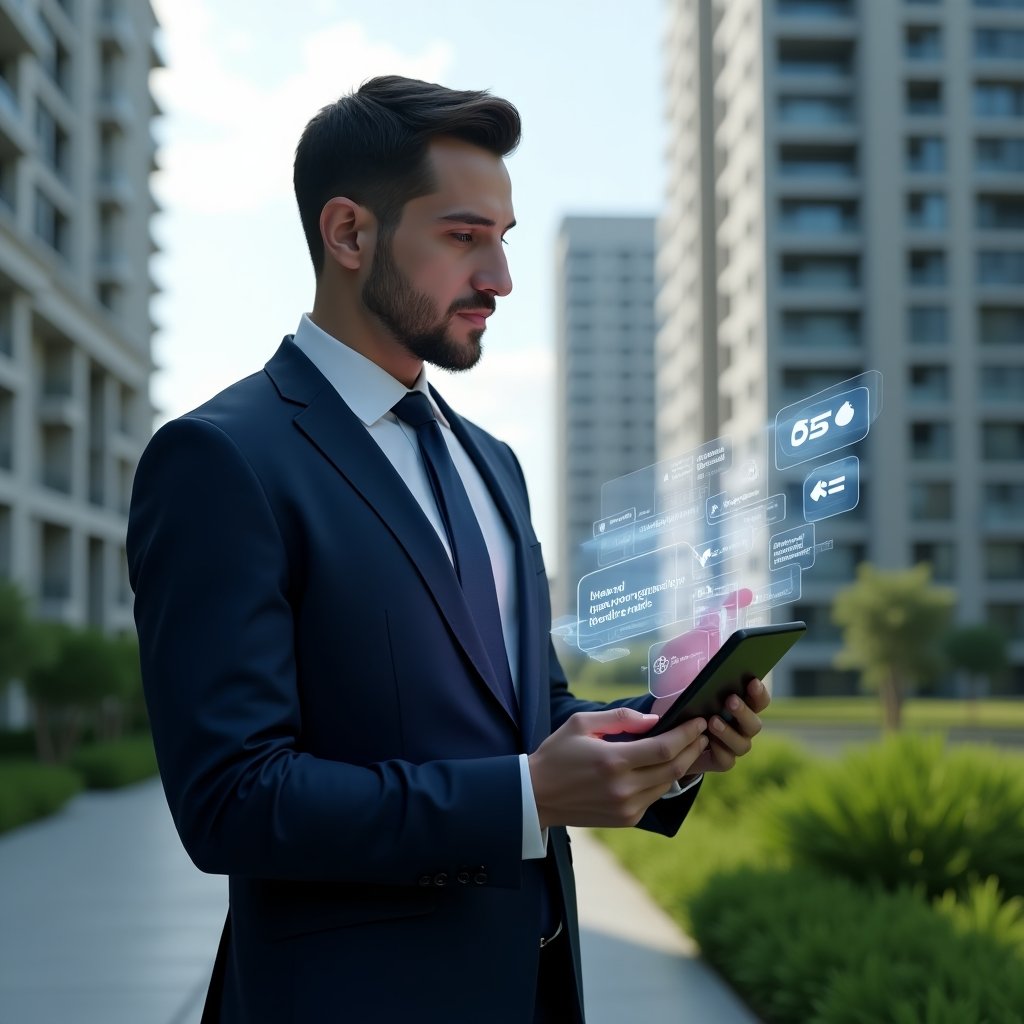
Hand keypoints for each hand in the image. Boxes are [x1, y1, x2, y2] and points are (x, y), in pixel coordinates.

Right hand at [528, 707, 708, 828]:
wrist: (536, 795)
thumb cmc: (557, 754)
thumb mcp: (581, 723)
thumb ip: (620, 718)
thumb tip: (654, 720)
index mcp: (613, 761)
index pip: (664, 748)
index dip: (687, 734)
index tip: (698, 722)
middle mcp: (623, 788)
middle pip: (673, 768)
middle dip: (693, 748)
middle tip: (702, 733)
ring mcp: (626, 807)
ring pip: (667, 784)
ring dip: (682, 765)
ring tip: (689, 747)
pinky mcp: (626, 819)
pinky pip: (654, 797)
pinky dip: (663, 780)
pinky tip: (664, 767)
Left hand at [679, 677, 769, 776]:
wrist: (676, 740)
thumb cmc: (689, 708)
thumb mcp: (693, 693)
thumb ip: (703, 683)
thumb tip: (704, 667)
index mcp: (742, 707)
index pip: (759, 701)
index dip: (759, 692)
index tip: (752, 681)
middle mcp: (743, 728)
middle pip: (754, 724)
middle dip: (744, 712)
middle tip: (730, 700)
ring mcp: (734, 746)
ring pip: (743, 744)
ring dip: (729, 732)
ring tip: (713, 721)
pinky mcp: (722, 761)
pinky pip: (727, 760)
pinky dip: (718, 750)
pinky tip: (707, 741)